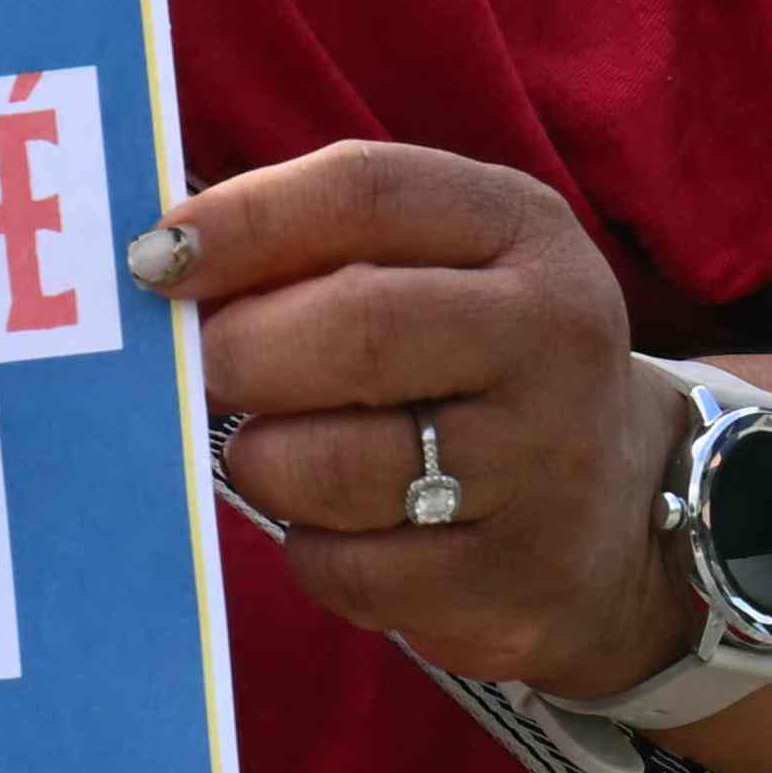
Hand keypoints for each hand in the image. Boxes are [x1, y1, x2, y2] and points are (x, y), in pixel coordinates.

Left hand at [138, 141, 695, 701]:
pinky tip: (333, 526)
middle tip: (198, 372)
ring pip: (340, 465)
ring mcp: (544, 464)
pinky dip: (310, 550)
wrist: (619, 505)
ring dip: (264, 462)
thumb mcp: (430, 262)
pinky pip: (351, 570)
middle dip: (240, 353)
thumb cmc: (467, 359)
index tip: (152, 260)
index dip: (242, 222)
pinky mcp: (516, 579)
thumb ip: (308, 242)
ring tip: (270, 451)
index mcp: (520, 229)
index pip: (365, 193)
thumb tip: (155, 256)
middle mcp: (552, 336)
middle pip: (357, 328)